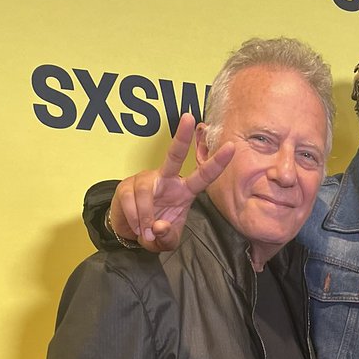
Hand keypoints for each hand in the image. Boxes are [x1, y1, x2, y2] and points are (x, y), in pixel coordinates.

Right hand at [109, 113, 234, 251]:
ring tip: (146, 232)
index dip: (216, 163)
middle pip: (173, 156)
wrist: (130, 232)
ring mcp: (146, 180)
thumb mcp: (167, 241)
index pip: (202, 176)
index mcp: (184, 191)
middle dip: (182, 137)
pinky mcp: (127, 185)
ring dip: (145, 217)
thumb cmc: (156, 231)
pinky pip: (131, 202)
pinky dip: (135, 219)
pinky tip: (137, 227)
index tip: (231, 146)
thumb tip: (158, 226)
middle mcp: (166, 180)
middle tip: (189, 117)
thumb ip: (167, 238)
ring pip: (145, 193)